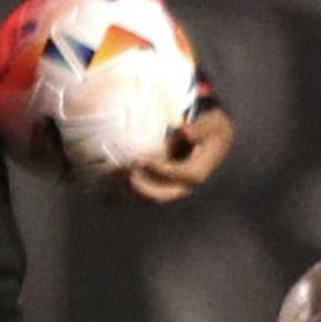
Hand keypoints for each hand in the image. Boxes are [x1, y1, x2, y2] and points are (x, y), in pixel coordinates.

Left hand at [106, 103, 235, 204]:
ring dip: (131, 192)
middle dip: (143, 190)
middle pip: (164, 195)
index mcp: (198, 171)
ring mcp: (171, 186)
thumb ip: (200, 128)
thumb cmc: (210, 127)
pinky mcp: (159, 184)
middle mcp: (184, 184)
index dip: (161, 171)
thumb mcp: (212, 124)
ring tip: (112, 178)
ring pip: (150, 197)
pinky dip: (125, 190)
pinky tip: (107, 179)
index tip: (141, 160)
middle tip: (124, 175)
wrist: (210, 137)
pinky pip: (142, 191)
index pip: (180, 176)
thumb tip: (183, 131)